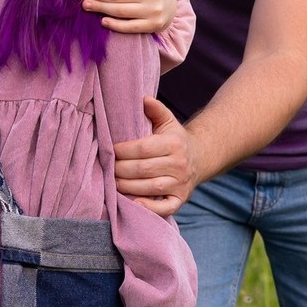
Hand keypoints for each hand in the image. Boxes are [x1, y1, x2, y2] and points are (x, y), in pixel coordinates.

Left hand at [114, 97, 197, 216]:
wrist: (199, 158)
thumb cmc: (174, 139)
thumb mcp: (167, 121)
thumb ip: (155, 110)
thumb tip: (143, 99)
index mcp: (174, 144)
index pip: (143, 148)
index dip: (123, 150)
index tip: (110, 150)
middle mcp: (180, 164)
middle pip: (143, 169)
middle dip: (121, 169)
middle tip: (107, 167)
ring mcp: (181, 184)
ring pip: (150, 187)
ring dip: (128, 186)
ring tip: (112, 182)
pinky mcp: (181, 200)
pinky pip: (165, 208)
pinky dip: (149, 208)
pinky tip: (134, 202)